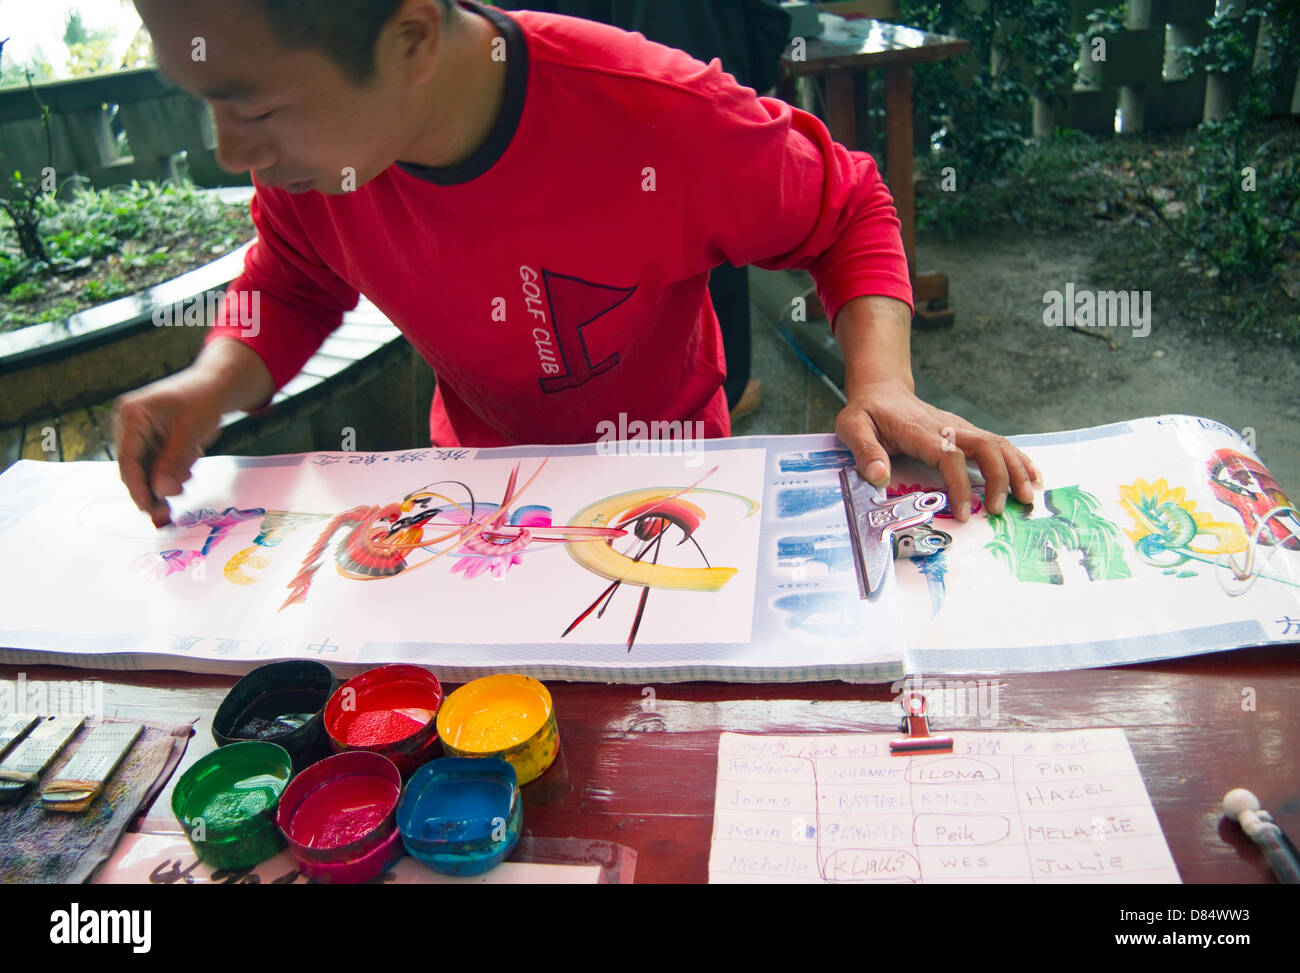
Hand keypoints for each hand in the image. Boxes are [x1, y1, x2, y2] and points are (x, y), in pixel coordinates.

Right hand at [112, 370, 225, 527]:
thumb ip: (174, 463)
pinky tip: (190, 459)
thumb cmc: (203, 400)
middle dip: (153, 488)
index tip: (149, 509)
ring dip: (167, 478)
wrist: (215, 385)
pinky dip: (173, 469)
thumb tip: (161, 492)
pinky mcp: (150, 438)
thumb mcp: (190, 433)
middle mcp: (128, 423)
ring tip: (189, 467)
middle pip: (135, 467)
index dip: (137, 488)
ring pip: (147, 468)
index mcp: (131, 415)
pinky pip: (157, 462)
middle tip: (166, 511)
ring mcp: (138, 431)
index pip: (128, 460)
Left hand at [835, 380, 1040, 520]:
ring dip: (1016, 469)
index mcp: (920, 431)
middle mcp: (947, 426)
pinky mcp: (966, 432)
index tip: (966, 512)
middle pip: (986, 446)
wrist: (883, 391)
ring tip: (1028, 498)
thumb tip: (878, 477)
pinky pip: (998, 443)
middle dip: (1000, 477)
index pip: (949, 456)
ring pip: (998, 443)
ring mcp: (960, 428)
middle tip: (1000, 509)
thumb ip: (864, 450)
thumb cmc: (868, 412)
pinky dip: (1018, 459)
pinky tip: (1032, 477)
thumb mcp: (853, 426)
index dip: (960, 484)